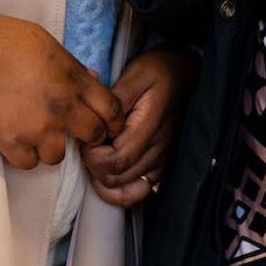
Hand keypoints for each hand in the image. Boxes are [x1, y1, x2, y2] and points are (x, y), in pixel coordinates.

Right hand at [0, 10, 125, 170]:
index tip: (108, 124)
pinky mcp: (11, 143)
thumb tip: (92, 83)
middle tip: (75, 131)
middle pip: (94, 135)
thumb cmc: (7, 39)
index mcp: (74, 80)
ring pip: (58, 155)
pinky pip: (29, 164)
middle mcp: (62, 108)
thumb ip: (74, 69)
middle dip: (88, 134)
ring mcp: (37, 129)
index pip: (112, 109)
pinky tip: (18, 139)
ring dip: (51, 146)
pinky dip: (24, 154)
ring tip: (37, 132)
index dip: (113, 119)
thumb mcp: (50, 45)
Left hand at [82, 46, 196, 205]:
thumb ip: (115, 99)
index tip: (85, 137)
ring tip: (96, 156)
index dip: (93, 155)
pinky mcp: (159, 166)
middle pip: (117, 177)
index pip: (117, 159)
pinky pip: (137, 193)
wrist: (179, 75)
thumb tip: (95, 121)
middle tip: (87, 145)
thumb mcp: (134, 75)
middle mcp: (157, 149)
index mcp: (150, 126)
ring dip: (102, 177)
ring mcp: (160, 160)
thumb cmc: (154, 72)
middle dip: (93, 165)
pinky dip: (118, 191)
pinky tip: (107, 175)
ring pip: (124, 189)